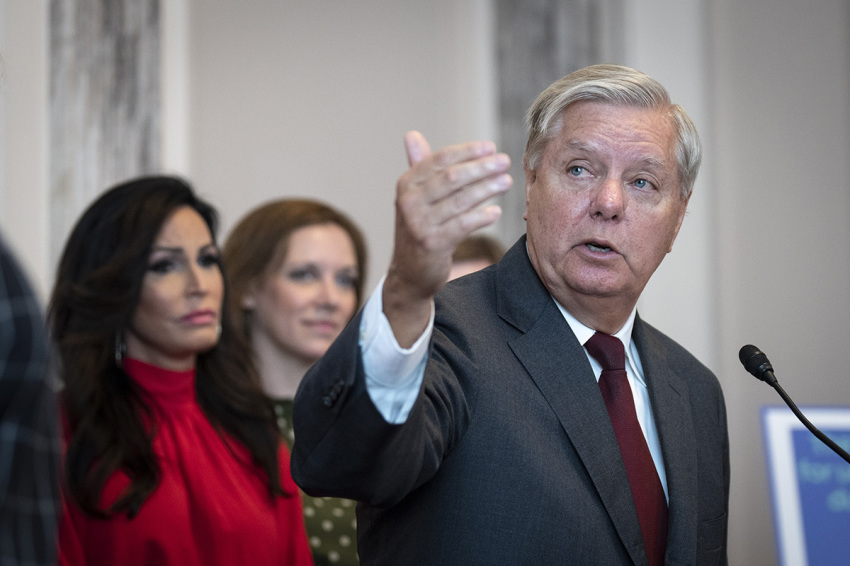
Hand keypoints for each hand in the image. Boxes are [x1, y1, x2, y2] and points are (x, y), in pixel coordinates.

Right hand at [383, 131, 511, 345]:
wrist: (410, 272)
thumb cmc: (419, 228)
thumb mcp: (414, 197)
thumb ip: (418, 166)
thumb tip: (411, 135)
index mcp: (406, 184)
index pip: (440, 160)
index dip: (467, 152)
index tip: (491, 148)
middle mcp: (410, 202)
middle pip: (452, 177)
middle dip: (482, 168)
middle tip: (505, 162)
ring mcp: (420, 224)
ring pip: (461, 200)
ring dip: (488, 189)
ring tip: (507, 182)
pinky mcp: (433, 244)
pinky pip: (463, 225)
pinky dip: (482, 217)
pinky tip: (496, 212)